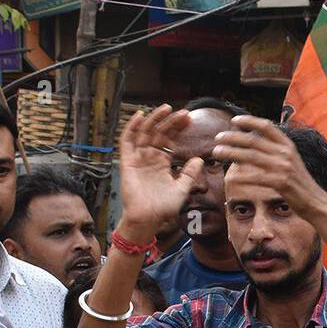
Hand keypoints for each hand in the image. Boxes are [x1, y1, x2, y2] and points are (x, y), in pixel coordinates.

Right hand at [116, 105, 202, 240]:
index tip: (189, 119)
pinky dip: (132, 127)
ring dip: (154, 119)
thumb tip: (199, 159)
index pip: (169, 139)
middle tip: (183, 113)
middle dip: (170, 122)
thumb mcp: (182, 189)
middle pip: (159, 133)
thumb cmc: (164, 208)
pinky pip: (127, 141)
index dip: (178, 128)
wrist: (148, 219)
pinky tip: (140, 115)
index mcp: (162, 162)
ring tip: (166, 109)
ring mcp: (138, 158)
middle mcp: (149, 157)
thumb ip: (189, 174)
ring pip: (145, 132)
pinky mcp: (127, 161)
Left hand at [212, 115, 326, 221]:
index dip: (249, 121)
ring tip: (216, 152)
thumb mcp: (291, 161)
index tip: (234, 120)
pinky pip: (256, 177)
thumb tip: (255, 144)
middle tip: (218, 137)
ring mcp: (284, 167)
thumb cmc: (300, 183)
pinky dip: (242, 176)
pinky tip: (231, 176)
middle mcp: (286, 153)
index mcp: (288, 145)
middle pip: (253, 141)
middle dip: (233, 137)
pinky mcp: (281, 183)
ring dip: (231, 153)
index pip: (266, 127)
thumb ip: (276, 151)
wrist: (316, 202)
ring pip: (251, 157)